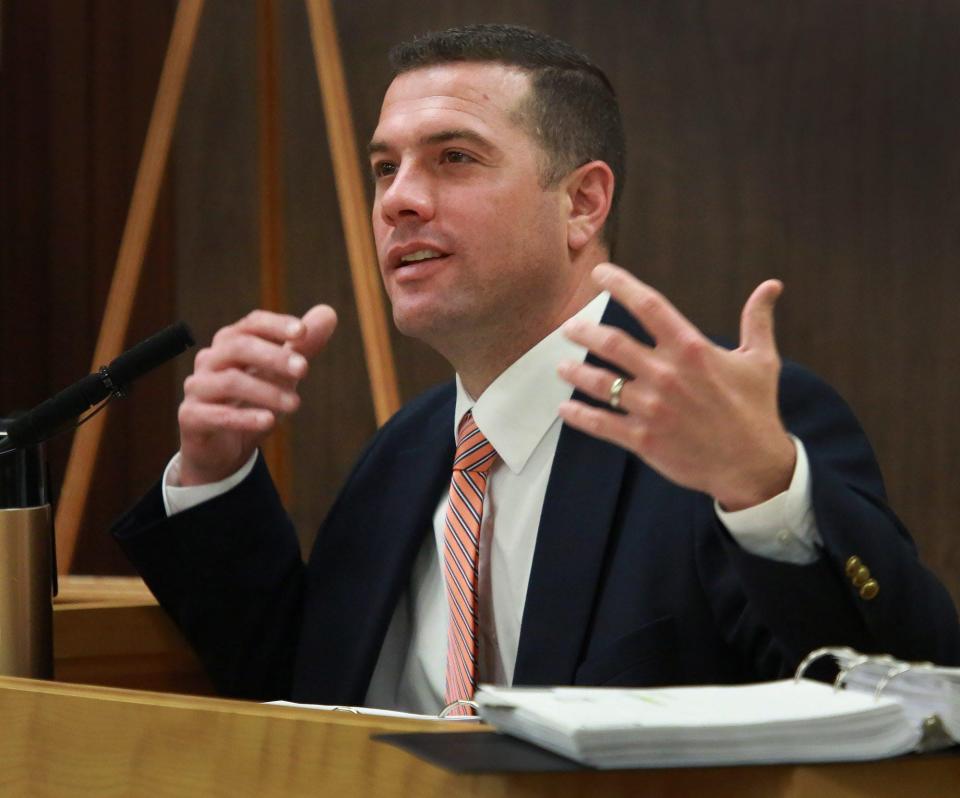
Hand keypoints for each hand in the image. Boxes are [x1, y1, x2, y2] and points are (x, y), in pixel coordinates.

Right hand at [177, 305, 337, 485]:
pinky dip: (244, 418)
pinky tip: (268, 421)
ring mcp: (198, 388)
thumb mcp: (282, 374)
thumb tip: (329, 312)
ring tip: (295, 404)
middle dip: (274, 356)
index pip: (251, 324)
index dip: (275, 325)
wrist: (222, 448)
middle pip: (238, 347)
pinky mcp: (191, 418)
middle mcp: (210, 360)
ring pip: (230, 381)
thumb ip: (302, 346)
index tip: (302, 332)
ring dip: (266, 391)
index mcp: (231, 343)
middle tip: (304, 369)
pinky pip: (215, 415)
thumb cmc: (252, 402)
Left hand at [557, 263, 794, 510]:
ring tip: (561, 367)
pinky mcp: (643, 438)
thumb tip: (771, 286)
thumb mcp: (761, 360)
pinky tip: (565, 409)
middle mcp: (666, 374)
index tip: (600, 273)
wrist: (753, 466)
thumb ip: (758, 320)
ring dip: (575, 372)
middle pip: (611, 342)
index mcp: (692, 349)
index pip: (648, 305)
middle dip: (583, 332)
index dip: (620, 284)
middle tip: (569, 329)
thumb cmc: (756, 410)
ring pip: (599, 382)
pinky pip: (601, 423)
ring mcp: (652, 407)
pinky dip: (578, 415)